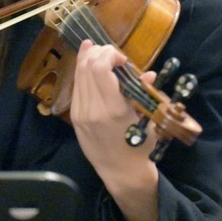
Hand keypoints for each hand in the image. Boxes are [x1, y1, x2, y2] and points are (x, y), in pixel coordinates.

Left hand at [70, 41, 158, 167]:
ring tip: (98, 49)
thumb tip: (147, 73)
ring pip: (78, 75)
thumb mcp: (147, 119)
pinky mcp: (74, 117)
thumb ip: (144, 93)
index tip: (123, 59)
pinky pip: (76, 87)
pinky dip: (82, 71)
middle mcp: (92, 109)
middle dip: (99, 52)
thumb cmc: (138, 145)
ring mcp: (80, 113)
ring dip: (88, 58)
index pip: (100, 69)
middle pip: (87, 68)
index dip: (109, 55)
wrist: (120, 171)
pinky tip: (87, 61)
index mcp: (113, 109)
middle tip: (112, 53)